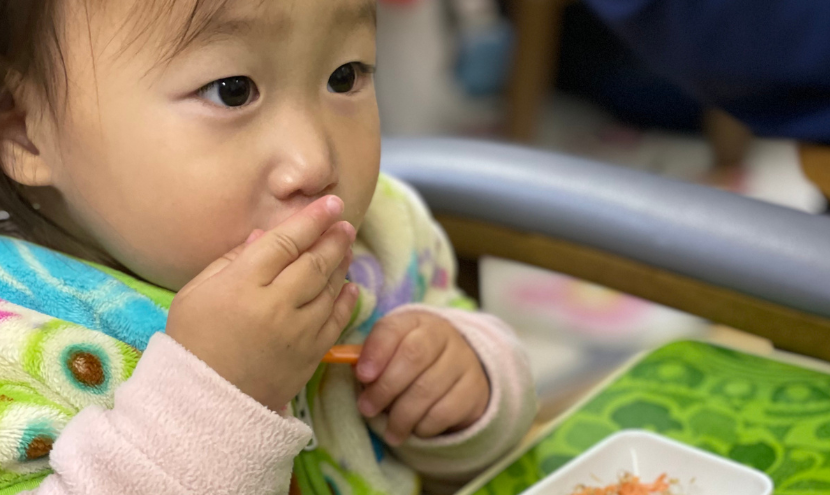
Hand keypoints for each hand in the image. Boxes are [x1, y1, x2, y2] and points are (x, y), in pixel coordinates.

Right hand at [166, 196, 357, 410]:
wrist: (204, 402)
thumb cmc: (193, 341)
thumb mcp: (196, 293)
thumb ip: (231, 260)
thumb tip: (265, 235)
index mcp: (243, 285)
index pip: (286, 241)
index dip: (312, 219)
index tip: (331, 203)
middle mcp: (275, 305)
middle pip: (315, 262)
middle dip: (334, 237)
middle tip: (345, 223)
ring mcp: (297, 332)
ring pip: (330, 288)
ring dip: (342, 264)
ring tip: (347, 247)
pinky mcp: (310, 355)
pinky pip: (336, 320)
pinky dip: (346, 299)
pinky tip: (349, 285)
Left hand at [355, 311, 489, 445]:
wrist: (459, 373)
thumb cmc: (413, 363)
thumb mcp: (392, 352)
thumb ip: (371, 358)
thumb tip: (352, 370)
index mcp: (415, 321)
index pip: (393, 328)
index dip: (376, 351)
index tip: (362, 376)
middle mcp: (443, 334)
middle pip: (413, 357)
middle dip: (385, 388)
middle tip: (367, 408)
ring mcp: (463, 360)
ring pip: (428, 389)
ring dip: (401, 415)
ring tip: (389, 431)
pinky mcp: (474, 389)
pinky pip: (444, 412)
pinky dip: (424, 426)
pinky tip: (415, 429)